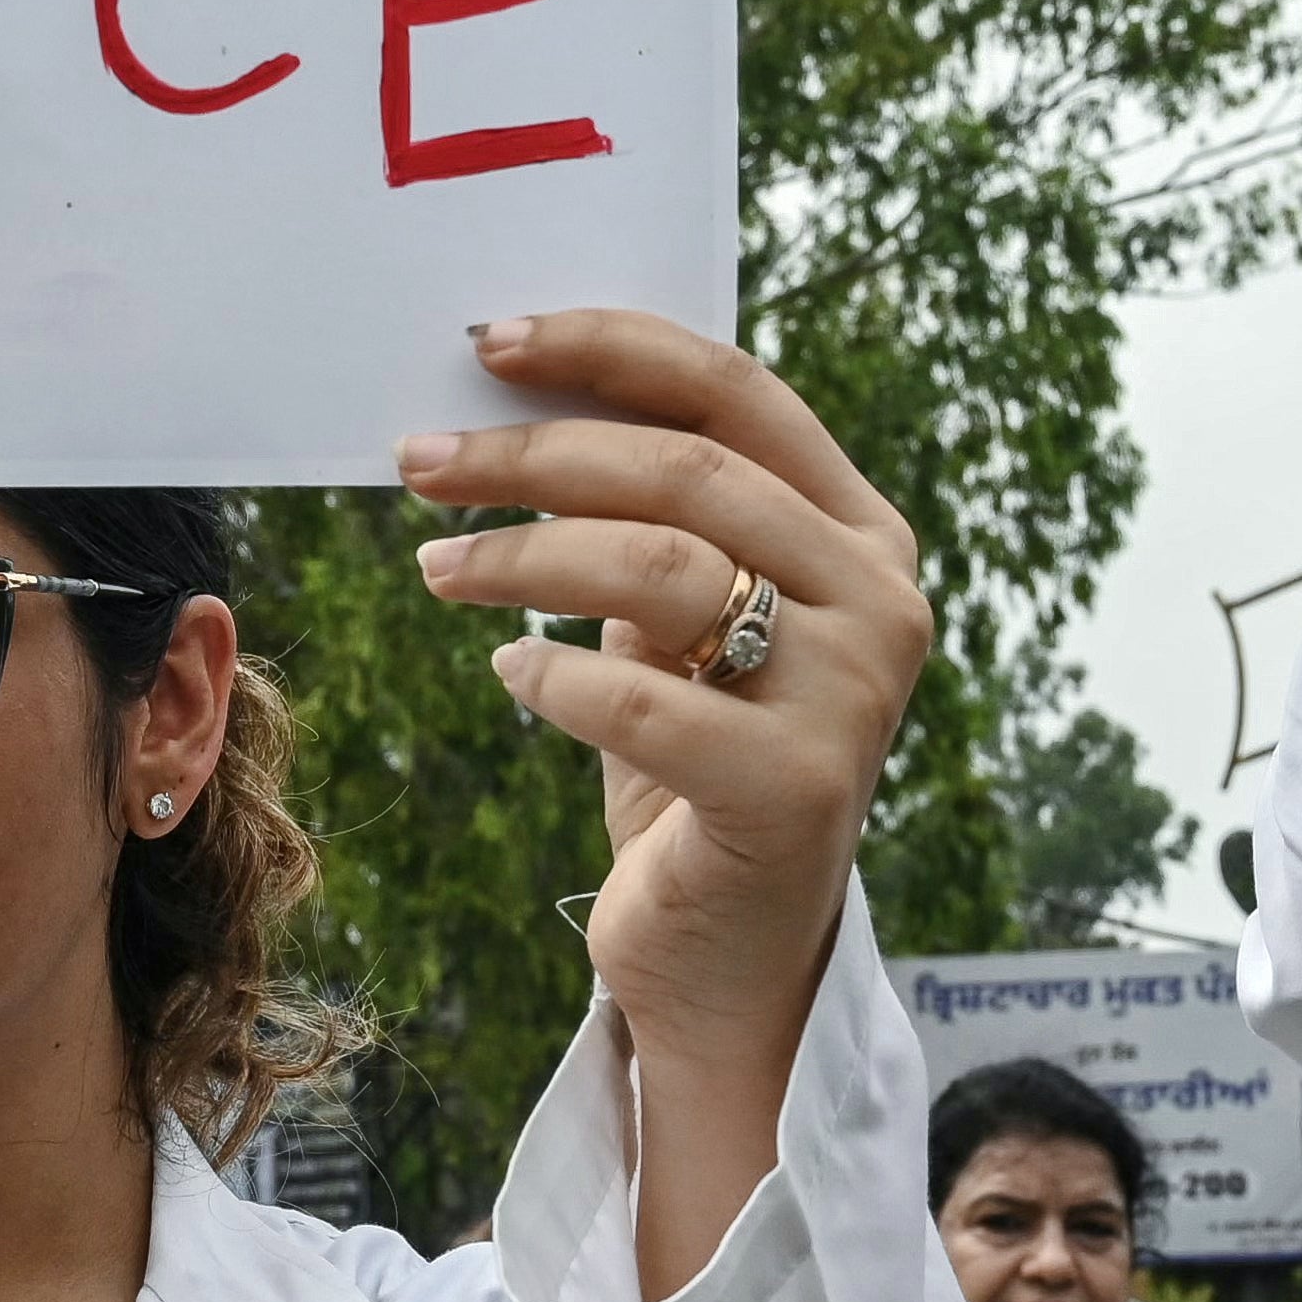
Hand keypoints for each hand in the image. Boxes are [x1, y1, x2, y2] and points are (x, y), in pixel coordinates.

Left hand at [402, 313, 932, 1292]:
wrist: (729, 958)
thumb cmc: (688, 764)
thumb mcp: (676, 622)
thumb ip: (643, 516)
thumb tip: (507, 399)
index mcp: (861, 531)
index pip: (737, 393)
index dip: (609, 349)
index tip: (489, 343)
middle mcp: (883, 599)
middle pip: (688, 471)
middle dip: (533, 453)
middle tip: (418, 462)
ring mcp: (853, 695)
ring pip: (662, 567)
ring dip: (522, 555)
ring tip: (437, 567)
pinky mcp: (795, 791)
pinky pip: (641, 700)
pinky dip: (550, 678)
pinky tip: (510, 680)